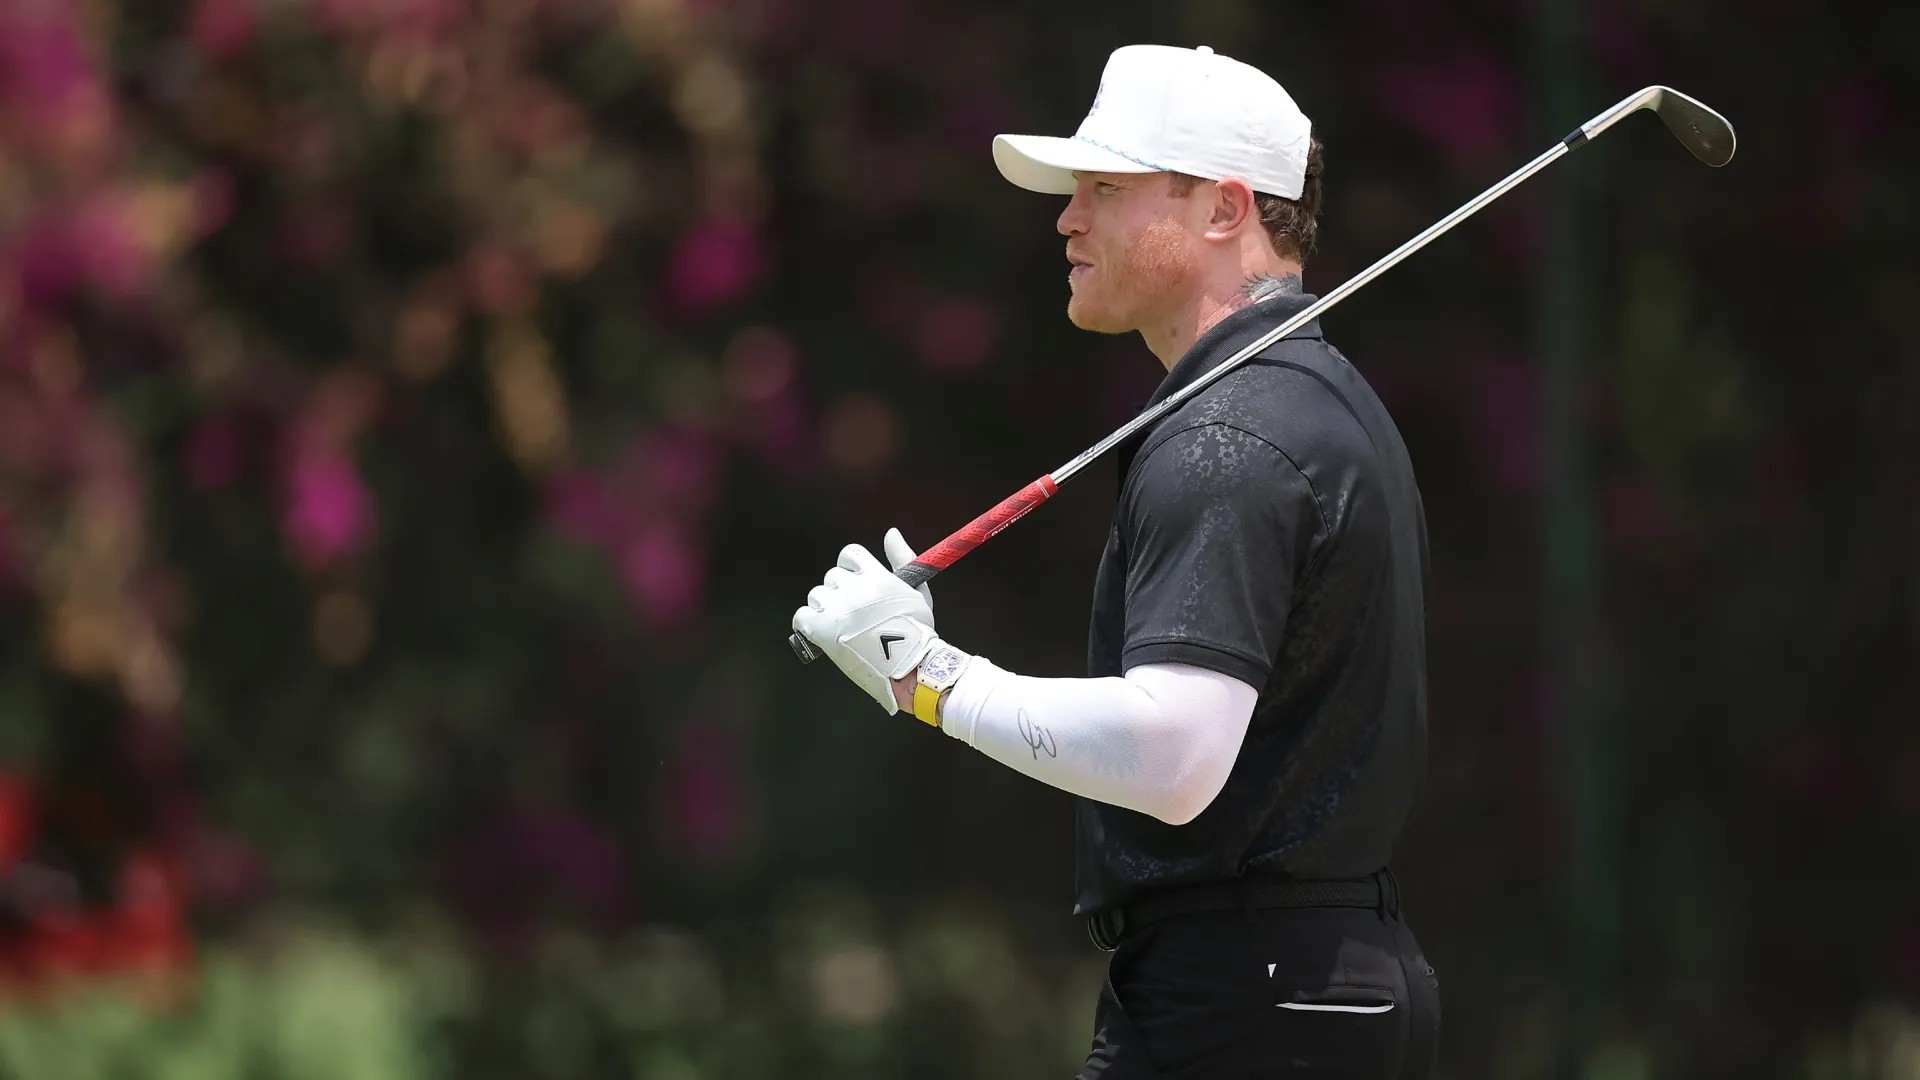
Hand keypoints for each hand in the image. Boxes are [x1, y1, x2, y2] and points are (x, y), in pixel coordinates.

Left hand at [792, 541, 937, 714]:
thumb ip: (902, 557)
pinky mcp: (820, 628)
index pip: (850, 554)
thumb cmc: (917, 631)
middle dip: (840, 591)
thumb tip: (891, 532)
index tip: (857, 582)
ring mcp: (835, 607)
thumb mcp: (917, 590)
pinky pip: (802, 615)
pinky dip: (808, 623)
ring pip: (817, 595)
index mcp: (875, 575)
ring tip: (841, 627)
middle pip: (832, 576)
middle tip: (853, 612)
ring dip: (825, 608)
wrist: (908, 667)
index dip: (850, 567)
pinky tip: (821, 633)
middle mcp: (852, 587)